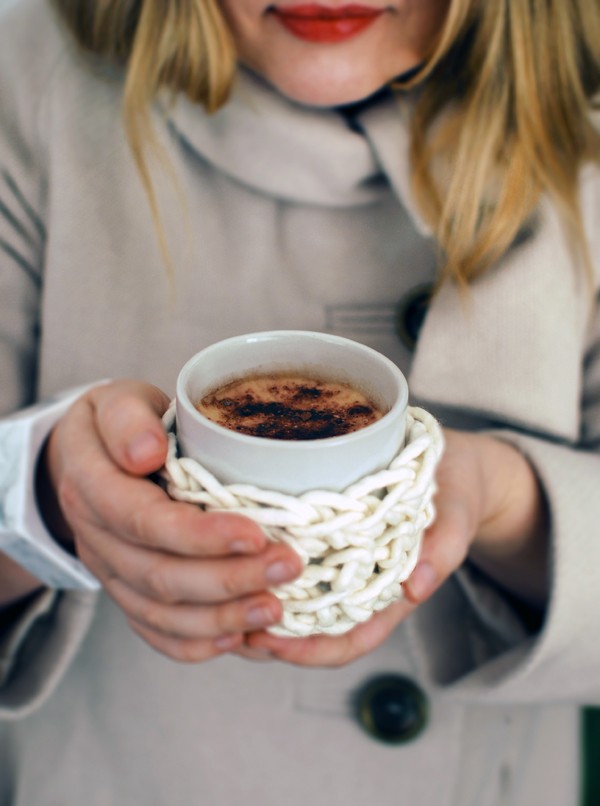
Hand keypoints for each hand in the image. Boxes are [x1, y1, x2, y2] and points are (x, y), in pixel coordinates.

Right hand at [38, 380, 302, 661]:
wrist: (88, 459)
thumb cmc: (120, 424)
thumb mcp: (117, 401)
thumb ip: (127, 419)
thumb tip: (146, 452)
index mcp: (92, 487)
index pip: (145, 521)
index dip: (199, 535)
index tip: (255, 534)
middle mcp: (98, 540)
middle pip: (160, 576)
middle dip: (228, 580)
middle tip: (289, 567)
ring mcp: (112, 574)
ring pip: (161, 615)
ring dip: (222, 618)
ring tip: (278, 610)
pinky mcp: (128, 595)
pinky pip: (157, 633)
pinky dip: (199, 643)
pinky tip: (241, 639)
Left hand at [243, 428, 548, 666]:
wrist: (453, 465)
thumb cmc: (454, 493)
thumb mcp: (454, 517)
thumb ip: (441, 550)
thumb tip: (416, 586)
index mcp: (389, 592)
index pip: (349, 639)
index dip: (312, 651)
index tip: (273, 644)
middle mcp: (358, 584)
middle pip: (311, 630)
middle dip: (270, 636)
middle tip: (227, 622)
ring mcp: (340, 562)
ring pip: (294, 601)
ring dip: (257, 605)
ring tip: (218, 594)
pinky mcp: (324, 535)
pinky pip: (290, 561)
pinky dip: (262, 566)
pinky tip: (234, 555)